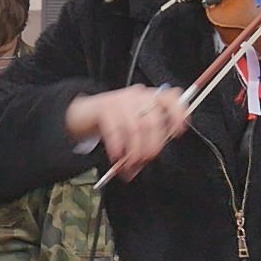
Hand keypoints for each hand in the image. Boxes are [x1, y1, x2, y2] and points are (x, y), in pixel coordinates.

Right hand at [65, 86, 187, 179]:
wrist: (83, 113)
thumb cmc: (114, 121)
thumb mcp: (134, 127)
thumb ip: (146, 140)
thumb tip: (147, 160)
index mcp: (151, 99)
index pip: (171, 99)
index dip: (177, 115)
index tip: (176, 132)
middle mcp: (138, 96)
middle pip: (152, 122)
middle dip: (150, 146)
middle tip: (145, 160)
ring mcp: (121, 100)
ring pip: (134, 128)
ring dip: (133, 151)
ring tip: (129, 163)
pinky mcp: (104, 107)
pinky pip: (114, 130)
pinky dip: (116, 147)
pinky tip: (116, 156)